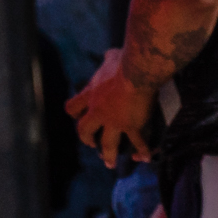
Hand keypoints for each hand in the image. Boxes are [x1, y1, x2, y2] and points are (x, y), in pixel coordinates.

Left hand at [66, 48, 158, 166]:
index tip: (79, 117)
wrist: (136, 74)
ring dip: (109, 155)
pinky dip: (142, 151)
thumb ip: (109, 58)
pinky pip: (137, 142)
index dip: (75, 114)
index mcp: (90, 95)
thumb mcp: (112, 57)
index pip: (72, 108)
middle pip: (85, 131)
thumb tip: (111, 53)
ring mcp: (114, 122)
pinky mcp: (132, 127)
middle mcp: (98, 112)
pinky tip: (145, 158)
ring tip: (110, 164)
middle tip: (92, 145)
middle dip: (87, 139)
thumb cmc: (123, 63)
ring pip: (107, 144)